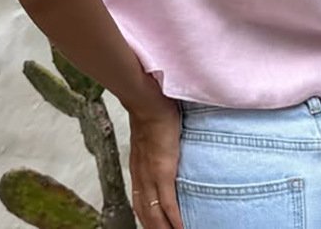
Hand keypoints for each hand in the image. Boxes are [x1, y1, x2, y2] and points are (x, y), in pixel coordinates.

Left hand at [127, 77, 184, 228]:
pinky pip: (168, 205)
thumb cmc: (152, 112)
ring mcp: (151, 177)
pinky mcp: (162, 173)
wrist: (148, 104)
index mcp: (138, 171)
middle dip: (155, 228)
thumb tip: (165, 145)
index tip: (154, 226)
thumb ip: (155, 146)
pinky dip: (175, 220)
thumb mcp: (151, 136)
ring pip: (155, 215)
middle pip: (146, 214)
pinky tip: (182, 228)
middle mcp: (141, 178)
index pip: (140, 203)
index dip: (147, 218)